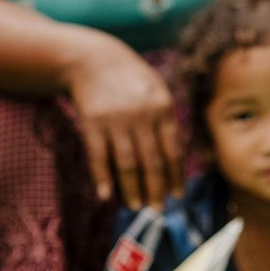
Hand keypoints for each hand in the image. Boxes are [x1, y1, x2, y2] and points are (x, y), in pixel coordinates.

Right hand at [64, 42, 183, 207]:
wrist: (93, 60)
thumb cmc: (130, 79)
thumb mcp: (156, 90)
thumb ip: (165, 120)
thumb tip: (174, 159)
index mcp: (162, 108)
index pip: (173, 150)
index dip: (175, 176)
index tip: (176, 196)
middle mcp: (142, 116)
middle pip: (152, 161)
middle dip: (156, 189)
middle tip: (157, 210)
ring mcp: (116, 120)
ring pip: (127, 163)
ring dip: (132, 189)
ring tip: (136, 206)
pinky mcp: (93, 123)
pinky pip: (99, 156)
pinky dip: (102, 177)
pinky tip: (105, 195)